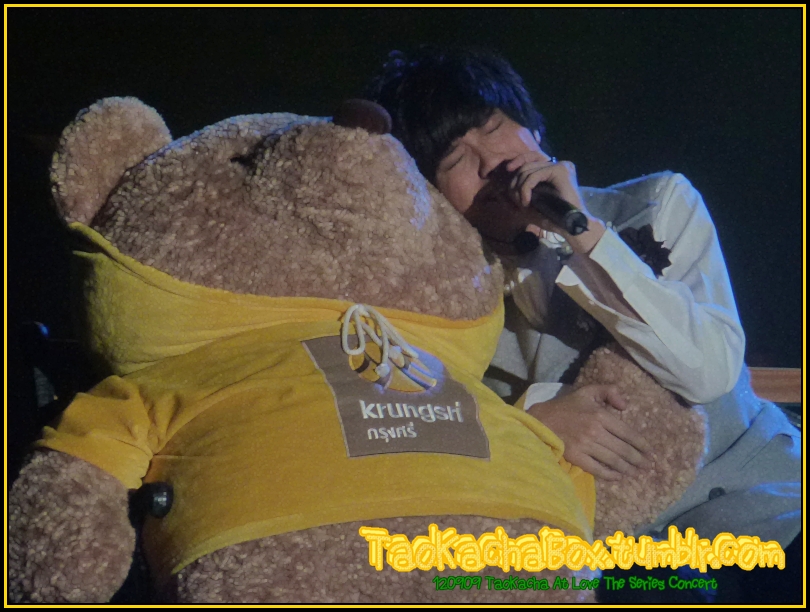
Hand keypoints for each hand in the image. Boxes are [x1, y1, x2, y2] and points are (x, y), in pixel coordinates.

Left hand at [504, 153, 605, 252]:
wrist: (569, 226)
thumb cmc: (551, 218)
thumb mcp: (529, 206)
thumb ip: (516, 197)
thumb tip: (497, 192)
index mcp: (553, 169)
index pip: (533, 156)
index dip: (518, 160)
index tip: (508, 170)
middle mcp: (559, 164)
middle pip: (527, 164)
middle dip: (515, 182)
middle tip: (516, 201)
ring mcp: (561, 166)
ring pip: (528, 170)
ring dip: (519, 189)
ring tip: (522, 204)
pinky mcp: (561, 171)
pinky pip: (533, 176)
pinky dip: (525, 189)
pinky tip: (526, 202)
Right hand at [526, 384, 652, 479]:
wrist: (541, 421)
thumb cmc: (566, 406)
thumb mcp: (587, 391)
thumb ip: (609, 391)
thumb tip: (626, 406)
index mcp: (600, 415)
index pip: (627, 433)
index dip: (641, 444)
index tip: (649, 451)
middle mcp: (596, 432)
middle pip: (623, 450)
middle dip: (638, 459)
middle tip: (647, 466)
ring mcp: (586, 446)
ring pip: (613, 461)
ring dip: (628, 469)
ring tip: (636, 472)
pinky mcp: (577, 457)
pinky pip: (598, 469)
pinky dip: (610, 475)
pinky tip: (618, 476)